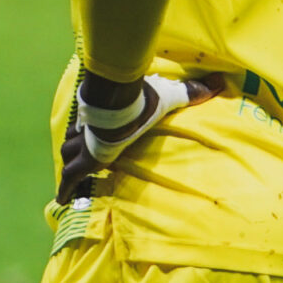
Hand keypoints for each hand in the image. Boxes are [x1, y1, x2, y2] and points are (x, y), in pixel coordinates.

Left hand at [57, 72, 218, 205]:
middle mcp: (92, 132)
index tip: (94, 137)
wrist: (120, 105)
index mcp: (109, 120)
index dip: (93, 131)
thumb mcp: (168, 96)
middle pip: (76, 139)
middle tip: (78, 157)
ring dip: (70, 161)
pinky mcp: (82, 162)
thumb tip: (220, 81)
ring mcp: (84, 147)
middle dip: (76, 146)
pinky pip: (69, 178)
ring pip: (68, 154)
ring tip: (72, 175)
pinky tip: (62, 200)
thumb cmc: (141, 101)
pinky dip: (66, 188)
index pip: (96, 124)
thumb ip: (191, 92)